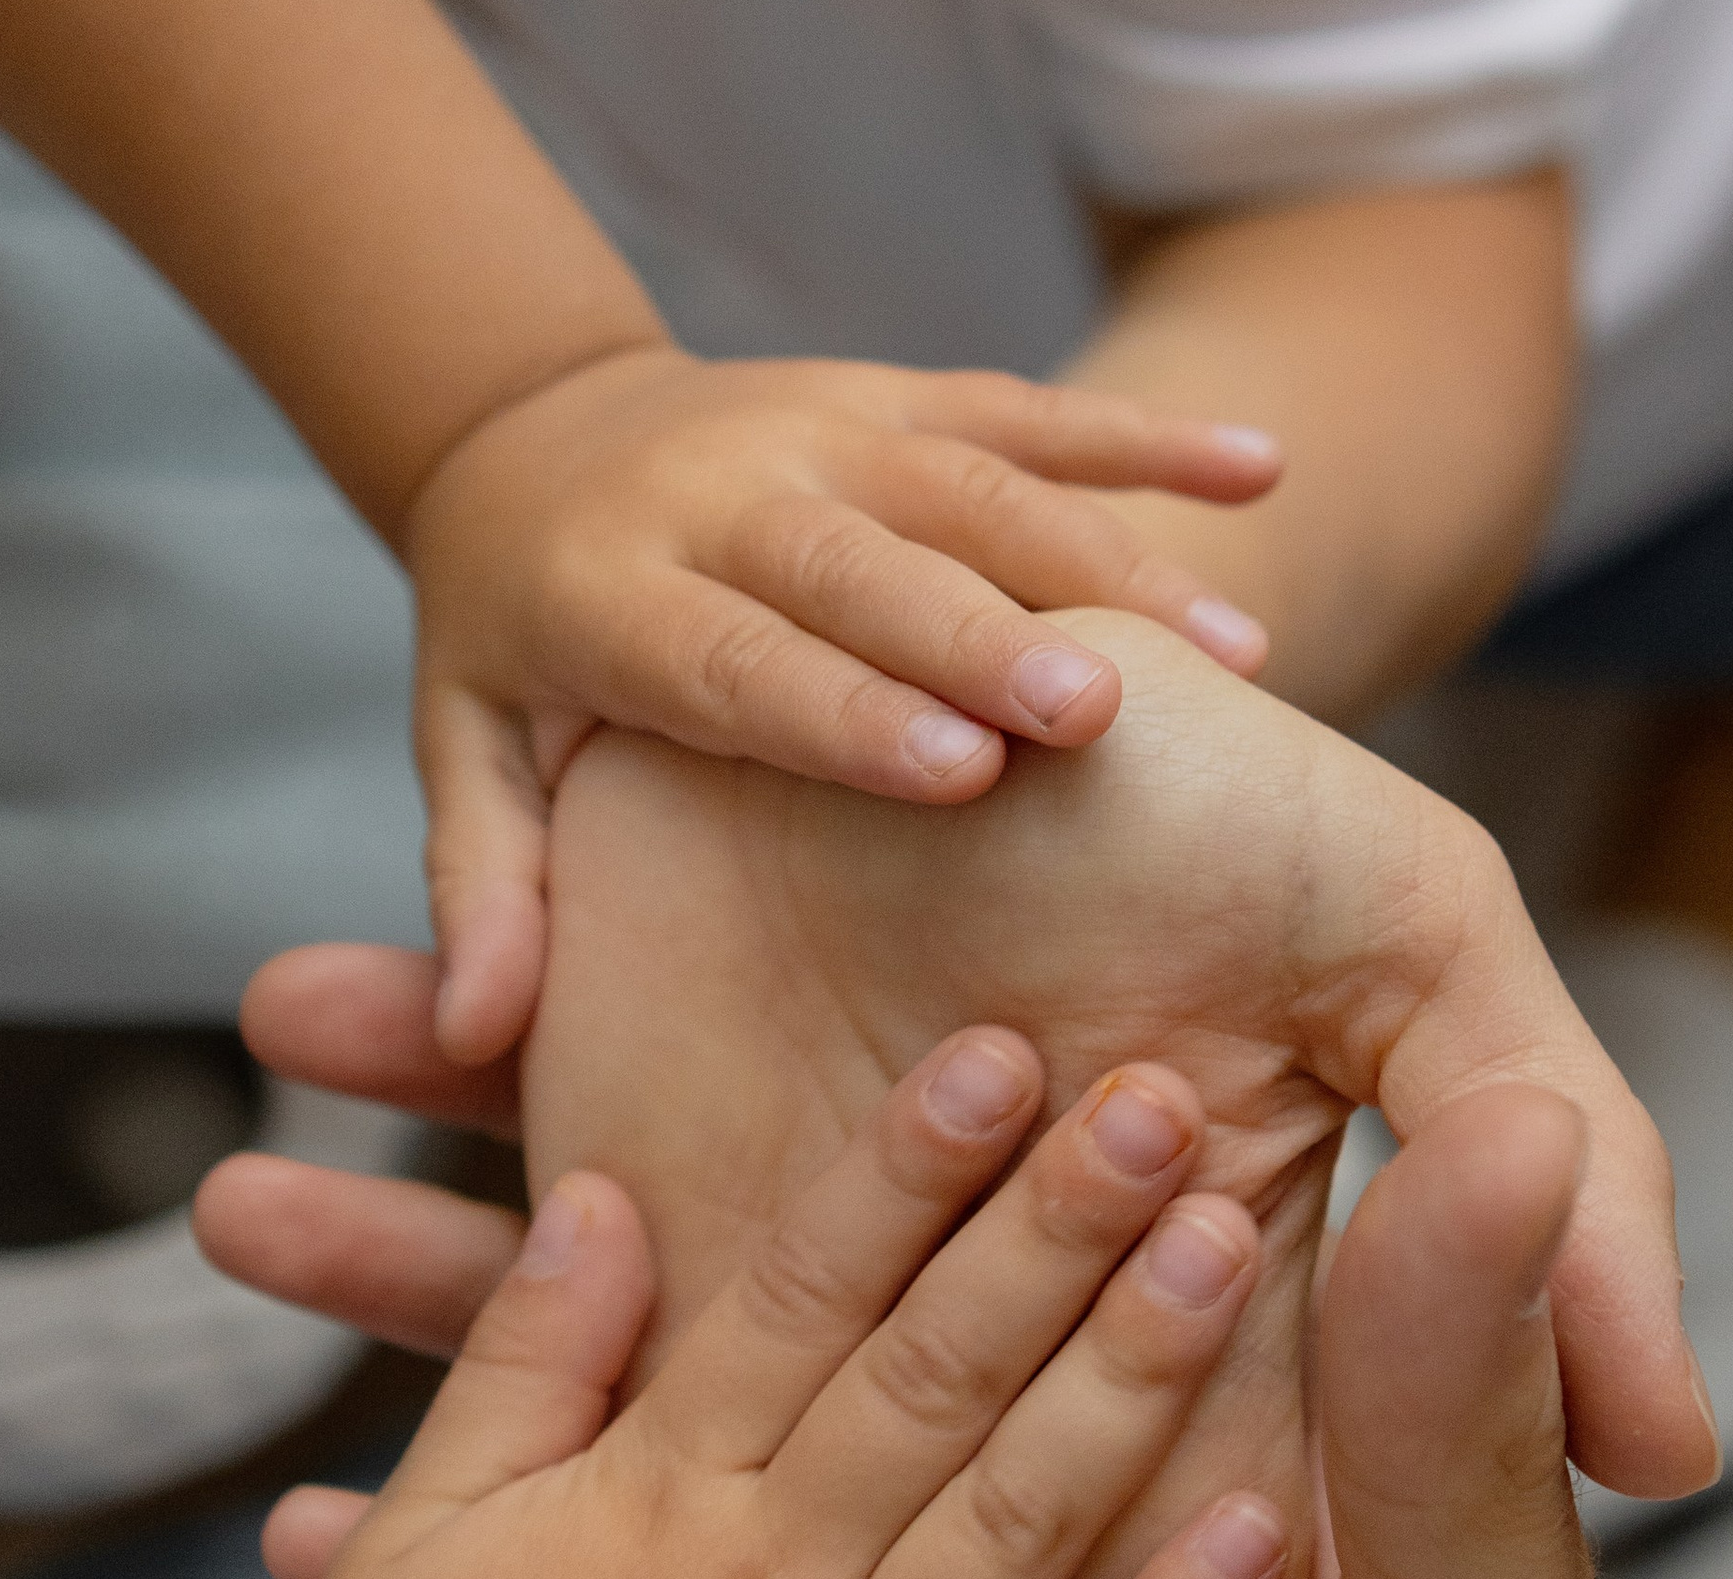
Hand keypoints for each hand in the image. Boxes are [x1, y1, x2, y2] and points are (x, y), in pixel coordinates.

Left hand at [203, 612, 1710, 1578]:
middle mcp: (970, 1438)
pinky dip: (420, 1401)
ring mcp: (799, 1330)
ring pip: (692, 1569)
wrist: (1035, 661)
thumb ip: (1565, 1192)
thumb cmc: (1262, 820)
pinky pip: (518, 1341)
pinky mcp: (660, 1195)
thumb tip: (1702, 1431)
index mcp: (1171, 1436)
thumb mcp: (1444, 976)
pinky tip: (306, 1533)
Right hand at [218, 1033, 1286, 1578]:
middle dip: (1054, 1224)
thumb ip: (518, 1365)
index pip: (793, 1295)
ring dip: (1134, 1376)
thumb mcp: (417, 1550)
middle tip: (1169, 1092)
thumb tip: (597, 1190)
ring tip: (1236, 1240)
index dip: (902, 1166)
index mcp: (644, 1505)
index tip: (999, 1048)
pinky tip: (1272, 1530)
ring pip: (1018, 1520)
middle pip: (933, 1376)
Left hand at [401, 351, 1278, 1059]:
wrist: (530, 429)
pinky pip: (1030, 406)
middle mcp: (725, 492)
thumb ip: (487, 887)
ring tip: (1230, 654)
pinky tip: (1265, 472)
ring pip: (972, 483)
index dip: (845, 708)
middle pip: (864, 562)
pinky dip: (1148, 438)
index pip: (736, 657)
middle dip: (986, 633)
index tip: (959, 771)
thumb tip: (476, 1032)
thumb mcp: (468, 754)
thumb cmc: (517, 640)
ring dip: (1106, 555)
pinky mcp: (897, 393)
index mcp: (611, 595)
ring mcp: (822, 424)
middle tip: (1100, 716)